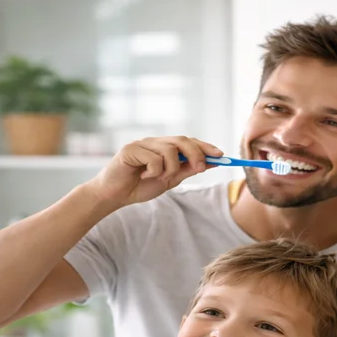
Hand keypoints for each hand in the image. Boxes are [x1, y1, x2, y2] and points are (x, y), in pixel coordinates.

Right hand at [83, 136, 223, 207]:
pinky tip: (143, 176)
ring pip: (170, 150)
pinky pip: (154, 159)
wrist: (114, 195)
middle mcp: (153, 142)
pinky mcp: (130, 150)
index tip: (221, 155)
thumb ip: (186, 170)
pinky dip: (154, 171)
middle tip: (200, 169)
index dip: (205, 146)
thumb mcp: (169, 180)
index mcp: (163, 147)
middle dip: (196, 154)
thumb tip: (209, 163)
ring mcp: (142, 144)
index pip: (188, 141)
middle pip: (182, 140)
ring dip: (170, 169)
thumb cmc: (140, 186)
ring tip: (159, 178)